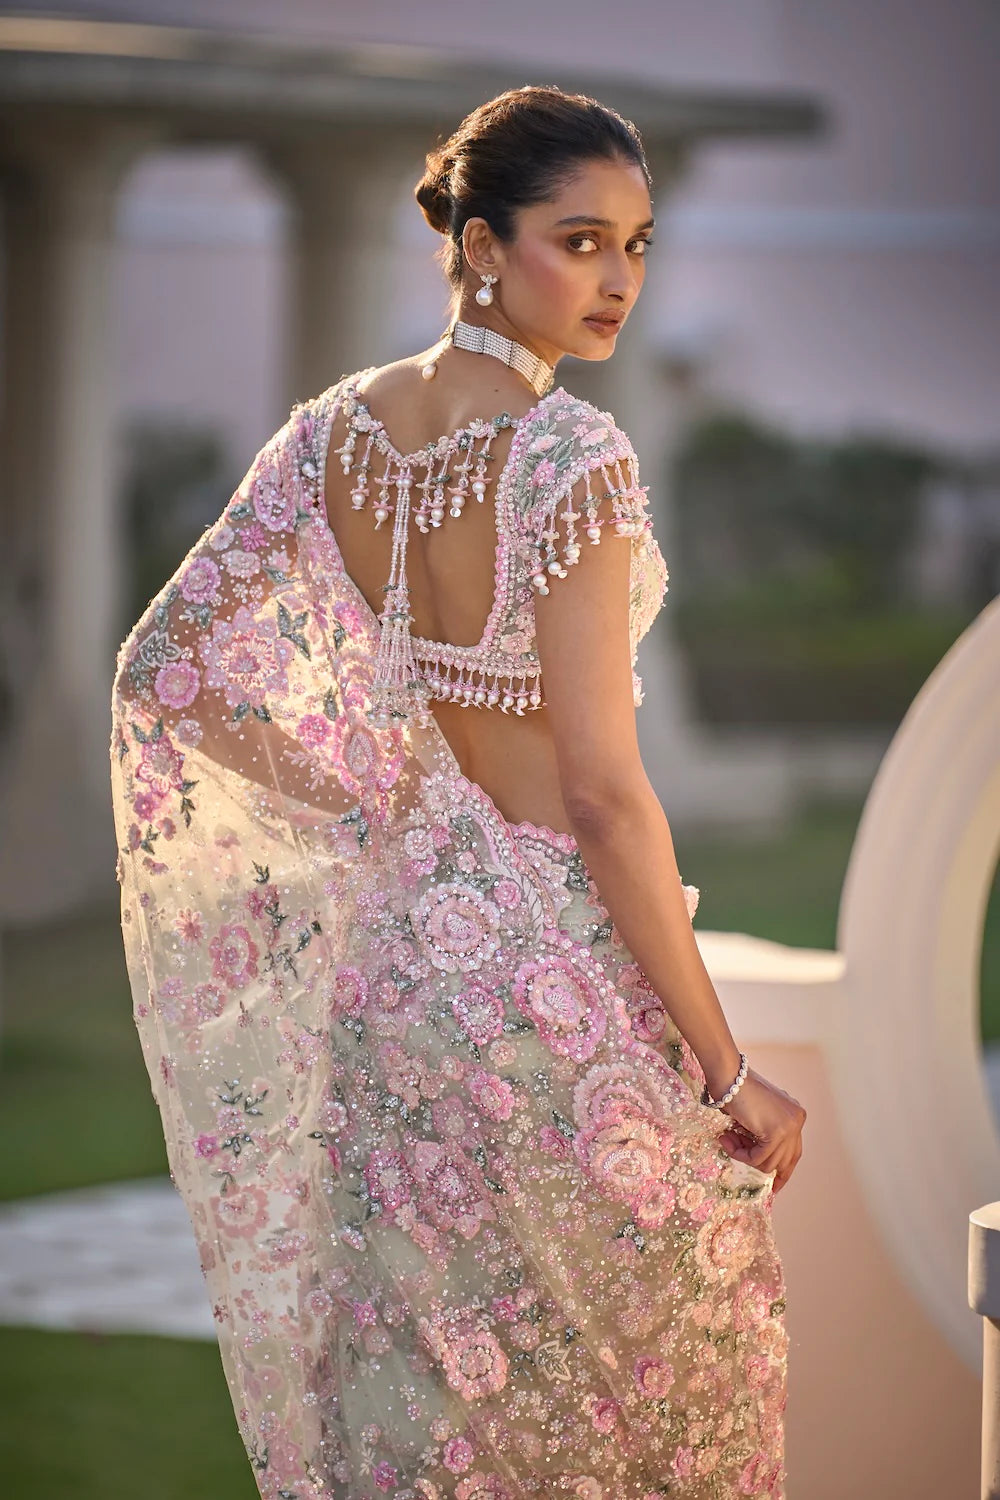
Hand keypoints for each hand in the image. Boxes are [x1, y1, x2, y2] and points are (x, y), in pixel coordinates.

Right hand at [713, 1067, 805, 1194]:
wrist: (728, 1076)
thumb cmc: (736, 1089)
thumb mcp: (757, 1115)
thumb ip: (764, 1134)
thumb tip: (761, 1161)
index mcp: (795, 1115)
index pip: (794, 1152)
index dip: (783, 1171)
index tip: (775, 1187)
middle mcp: (797, 1120)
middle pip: (783, 1161)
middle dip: (758, 1163)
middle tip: (733, 1150)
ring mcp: (790, 1127)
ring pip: (769, 1163)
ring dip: (744, 1156)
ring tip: (727, 1139)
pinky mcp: (777, 1133)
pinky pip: (759, 1158)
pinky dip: (741, 1154)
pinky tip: (728, 1139)